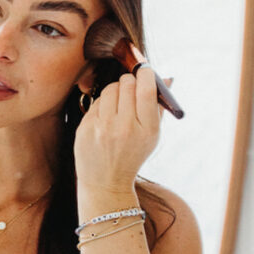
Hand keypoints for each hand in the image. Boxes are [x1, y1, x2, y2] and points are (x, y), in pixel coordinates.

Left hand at [74, 67, 164, 192]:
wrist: (106, 182)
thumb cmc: (132, 155)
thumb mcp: (152, 136)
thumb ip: (159, 106)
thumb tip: (167, 77)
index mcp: (146, 130)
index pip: (146, 90)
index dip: (146, 74)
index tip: (145, 70)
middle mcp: (124, 128)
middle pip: (127, 84)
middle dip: (130, 81)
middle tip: (131, 86)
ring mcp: (103, 128)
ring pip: (110, 89)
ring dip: (116, 90)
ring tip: (118, 103)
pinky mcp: (86, 128)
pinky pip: (96, 101)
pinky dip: (103, 104)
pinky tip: (106, 117)